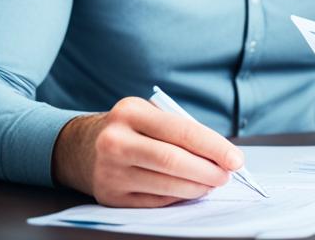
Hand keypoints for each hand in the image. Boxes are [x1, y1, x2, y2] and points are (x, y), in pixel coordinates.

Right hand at [52, 97, 243, 206]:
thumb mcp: (148, 115)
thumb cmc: (128, 128)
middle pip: (173, 161)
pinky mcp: (109, 197)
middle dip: (208, 171)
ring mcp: (109, 171)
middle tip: (227, 175)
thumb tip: (221, 156)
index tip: (236, 159)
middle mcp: (115, 141)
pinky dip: (178, 198)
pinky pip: (154, 201)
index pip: (181, 131)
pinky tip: (189, 191)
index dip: (214, 147)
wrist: (78, 147)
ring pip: (165, 185)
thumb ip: (180, 130)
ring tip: (212, 183)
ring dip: (197, 187)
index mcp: (130, 112)